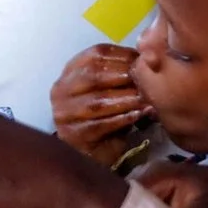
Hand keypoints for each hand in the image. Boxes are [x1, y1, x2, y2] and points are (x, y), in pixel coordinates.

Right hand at [50, 45, 155, 163]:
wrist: (94, 152)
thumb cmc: (106, 115)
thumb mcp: (110, 88)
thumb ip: (122, 73)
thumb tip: (147, 59)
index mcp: (70, 73)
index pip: (94, 54)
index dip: (121, 55)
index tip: (143, 59)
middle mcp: (61, 90)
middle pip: (93, 75)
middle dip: (123, 76)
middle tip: (146, 80)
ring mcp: (64, 113)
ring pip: (97, 101)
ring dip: (125, 99)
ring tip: (145, 99)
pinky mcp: (73, 135)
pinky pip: (100, 124)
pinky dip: (122, 119)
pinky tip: (138, 116)